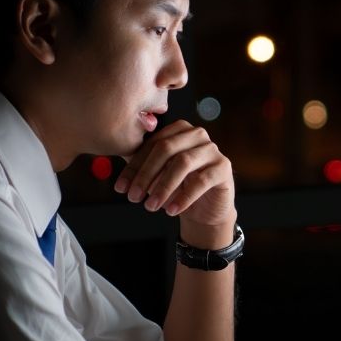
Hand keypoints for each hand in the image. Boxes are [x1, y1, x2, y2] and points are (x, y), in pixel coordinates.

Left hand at [113, 120, 236, 230]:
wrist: (205, 208)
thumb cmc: (178, 187)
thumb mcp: (157, 174)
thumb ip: (140, 162)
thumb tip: (117, 152)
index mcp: (178, 129)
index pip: (152, 145)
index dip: (134, 167)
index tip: (120, 188)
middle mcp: (197, 134)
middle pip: (166, 149)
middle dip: (146, 175)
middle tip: (132, 198)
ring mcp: (212, 149)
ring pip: (182, 163)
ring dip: (163, 187)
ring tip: (150, 207)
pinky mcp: (224, 167)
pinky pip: (201, 180)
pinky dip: (183, 197)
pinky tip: (171, 211)